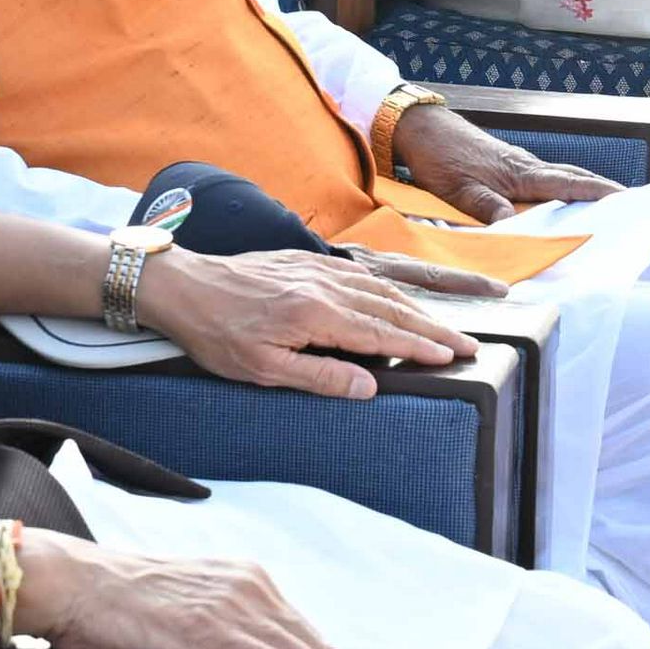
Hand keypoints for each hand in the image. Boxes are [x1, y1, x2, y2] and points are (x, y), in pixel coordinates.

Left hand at [130, 239, 467, 398]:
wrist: (182, 286)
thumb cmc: (217, 334)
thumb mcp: (263, 369)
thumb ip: (321, 376)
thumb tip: (369, 386)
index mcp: (316, 315)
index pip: (382, 335)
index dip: (421, 347)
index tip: (453, 356)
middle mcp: (323, 287)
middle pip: (391, 309)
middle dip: (433, 328)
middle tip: (467, 344)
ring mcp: (315, 270)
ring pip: (378, 289)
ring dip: (414, 309)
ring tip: (441, 327)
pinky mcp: (304, 261)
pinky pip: (356, 274)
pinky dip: (384, 289)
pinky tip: (393, 299)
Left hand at [387, 96, 615, 221]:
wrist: (421, 128)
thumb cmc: (440, 157)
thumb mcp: (459, 190)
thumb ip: (487, 209)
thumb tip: (513, 229)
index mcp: (521, 173)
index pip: (568, 183)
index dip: (598, 192)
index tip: (627, 198)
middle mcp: (525, 165)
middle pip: (573, 175)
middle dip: (600, 188)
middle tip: (628, 202)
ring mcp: (517, 162)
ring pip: (559, 175)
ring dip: (582, 186)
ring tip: (602, 202)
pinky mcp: (505, 163)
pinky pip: (543, 177)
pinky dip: (560, 186)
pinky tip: (558, 196)